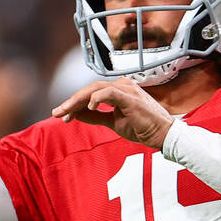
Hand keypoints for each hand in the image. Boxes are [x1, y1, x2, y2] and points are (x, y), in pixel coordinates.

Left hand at [52, 77, 173, 148]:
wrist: (163, 135)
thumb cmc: (143, 128)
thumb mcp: (114, 122)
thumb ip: (97, 116)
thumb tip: (78, 114)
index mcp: (119, 90)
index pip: (92, 92)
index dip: (75, 103)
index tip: (63, 116)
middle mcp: (122, 85)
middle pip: (90, 88)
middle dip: (71, 101)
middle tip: (57, 113)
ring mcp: (126, 89)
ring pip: (94, 89)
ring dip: (77, 100)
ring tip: (65, 112)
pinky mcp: (129, 96)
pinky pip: (107, 93)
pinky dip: (95, 98)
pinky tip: (88, 107)